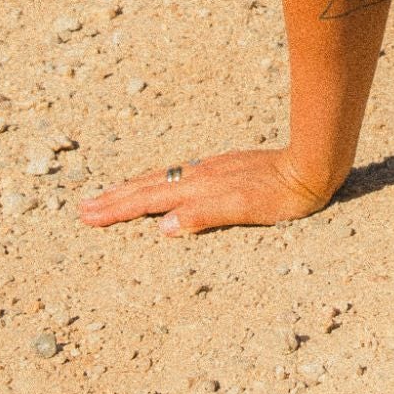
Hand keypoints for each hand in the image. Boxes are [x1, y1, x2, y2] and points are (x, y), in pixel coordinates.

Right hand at [77, 148, 333, 237]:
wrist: (310, 167)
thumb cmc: (281, 196)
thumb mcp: (244, 211)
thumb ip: (203, 216)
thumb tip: (162, 227)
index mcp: (199, 188)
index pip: (148, 200)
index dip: (117, 209)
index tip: (87, 216)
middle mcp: (199, 175)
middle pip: (148, 187)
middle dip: (115, 198)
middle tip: (83, 207)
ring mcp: (210, 170)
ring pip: (161, 178)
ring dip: (131, 188)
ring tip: (110, 194)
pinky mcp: (223, 169)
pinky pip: (177, 175)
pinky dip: (156, 182)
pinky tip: (161, 186)